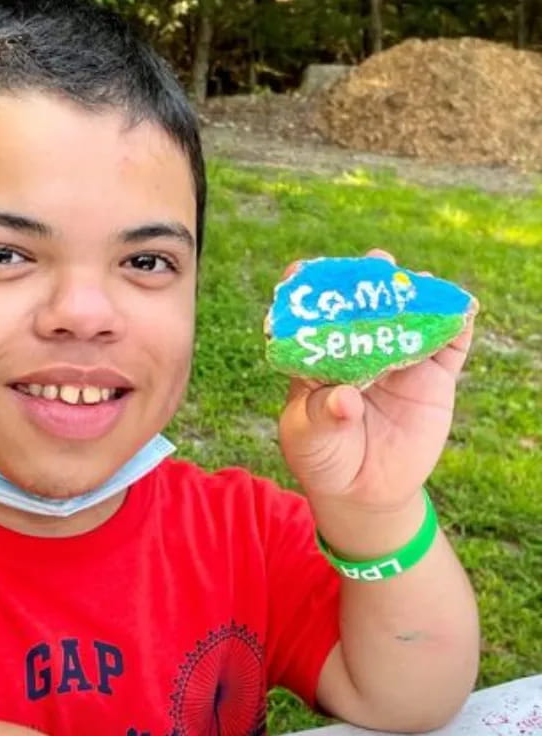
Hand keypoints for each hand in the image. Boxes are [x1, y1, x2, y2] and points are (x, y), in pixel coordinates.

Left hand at [277, 249, 477, 552]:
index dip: (308, 289)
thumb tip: (345, 398)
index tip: (304, 269)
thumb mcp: (309, 439)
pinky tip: (460, 310)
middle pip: (364, 306)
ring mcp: (398, 362)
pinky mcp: (432, 380)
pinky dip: (456, 325)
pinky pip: (449, 347)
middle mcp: (359, 350)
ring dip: (417, 295)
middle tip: (376, 263)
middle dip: (369, 281)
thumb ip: (322, 417)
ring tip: (420, 279)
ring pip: (409, 319)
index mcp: (318, 357)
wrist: (364, 492)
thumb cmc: (322, 458)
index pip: (310, 316)